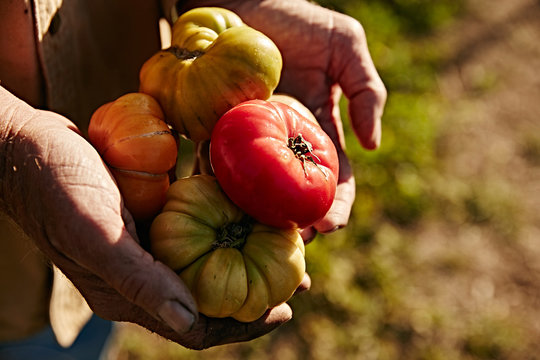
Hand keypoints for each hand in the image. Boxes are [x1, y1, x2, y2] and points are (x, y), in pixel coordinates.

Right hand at [0, 87, 293, 348]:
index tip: (281, 312)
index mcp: (126, 293)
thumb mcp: (96, 235)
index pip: (193, 327)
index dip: (240, 326)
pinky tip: (246, 212)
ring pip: (204, 264)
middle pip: (206, 297)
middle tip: (296, 281)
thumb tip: (192, 321)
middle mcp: (140, 276)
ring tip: (282, 248)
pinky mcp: (146, 219)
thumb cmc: (57, 188)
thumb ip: (139, 280)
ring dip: (243, 257)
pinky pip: (192, 231)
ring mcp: (144, 247)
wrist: (28, 147)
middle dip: (253, 294)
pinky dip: (222, 226)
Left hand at [184, 0, 386, 239]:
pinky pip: (218, 164)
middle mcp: (284, 142)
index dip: (337, 203)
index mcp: (318, 129)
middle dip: (299, 221)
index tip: (332, 222)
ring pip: (257, 189)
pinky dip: (220, 187)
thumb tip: (373, 146)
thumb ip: (367, 91)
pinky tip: (221, 208)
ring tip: (261, 238)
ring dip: (261, 216)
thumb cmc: (298, 22)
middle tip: (296, 241)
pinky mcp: (216, 132)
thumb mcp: (346, 48)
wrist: (244, 3)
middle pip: (295, 192)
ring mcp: (251, 141)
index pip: (334, 176)